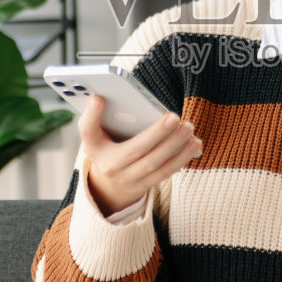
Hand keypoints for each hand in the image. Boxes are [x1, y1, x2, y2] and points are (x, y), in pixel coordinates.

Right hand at [78, 95, 201, 215]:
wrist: (109, 185)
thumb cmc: (108, 147)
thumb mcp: (100, 134)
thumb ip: (107, 117)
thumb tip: (120, 96)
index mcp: (94, 146)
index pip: (87, 131)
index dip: (91, 115)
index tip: (98, 97)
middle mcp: (109, 165)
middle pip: (134, 149)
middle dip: (156, 133)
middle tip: (174, 117)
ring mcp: (127, 179)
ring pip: (154, 163)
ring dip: (175, 146)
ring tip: (189, 129)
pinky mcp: (144, 185)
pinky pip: (165, 172)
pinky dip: (181, 157)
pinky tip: (194, 143)